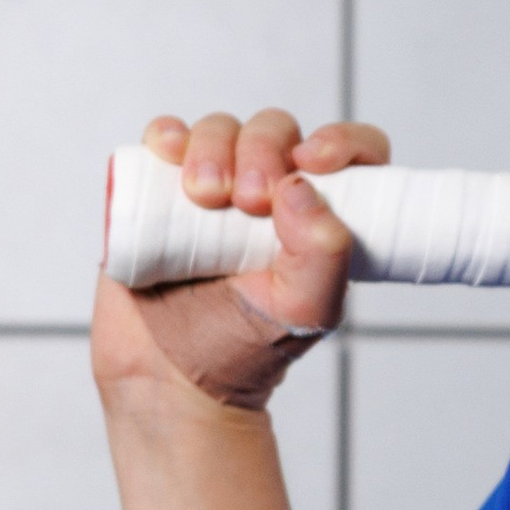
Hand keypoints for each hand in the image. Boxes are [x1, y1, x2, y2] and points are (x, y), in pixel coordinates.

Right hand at [92, 109, 390, 410]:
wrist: (168, 381)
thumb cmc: (243, 352)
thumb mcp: (305, 311)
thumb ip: (324, 253)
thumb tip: (299, 185)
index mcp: (317, 218)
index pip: (350, 155)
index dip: (341, 141)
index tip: (314, 161)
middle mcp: (268, 196)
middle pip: (276, 131)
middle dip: (262, 149)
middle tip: (246, 199)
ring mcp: (214, 190)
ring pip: (221, 129)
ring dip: (213, 144)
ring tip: (204, 196)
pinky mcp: (160, 192)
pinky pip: (166, 141)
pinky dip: (168, 135)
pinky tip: (168, 151)